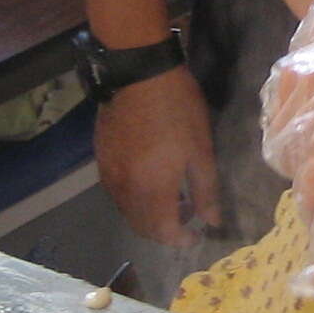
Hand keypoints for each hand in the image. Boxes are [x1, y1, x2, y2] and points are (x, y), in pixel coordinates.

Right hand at [94, 65, 222, 246]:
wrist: (138, 73)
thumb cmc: (177, 109)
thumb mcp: (201, 149)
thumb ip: (205, 191)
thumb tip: (212, 221)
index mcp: (152, 189)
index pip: (164, 232)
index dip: (182, 239)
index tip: (198, 233)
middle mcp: (125, 189)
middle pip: (141, 227)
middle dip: (165, 230)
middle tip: (187, 214)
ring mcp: (109, 175)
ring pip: (127, 212)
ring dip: (148, 215)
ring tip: (171, 197)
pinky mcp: (100, 160)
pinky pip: (116, 193)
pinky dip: (134, 199)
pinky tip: (148, 180)